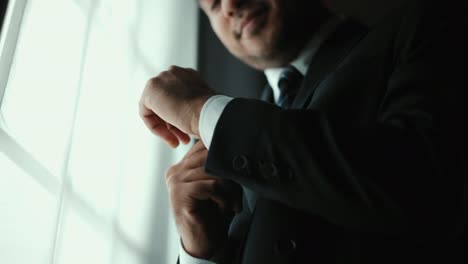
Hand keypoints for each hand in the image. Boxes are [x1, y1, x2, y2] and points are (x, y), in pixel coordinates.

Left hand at [139, 66, 215, 147]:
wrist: (207, 112)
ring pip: (157, 109)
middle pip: (166, 103)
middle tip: (183, 140)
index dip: (180, 117)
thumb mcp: (202, 108)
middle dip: (173, 124)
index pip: (177, 97)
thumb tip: (183, 119)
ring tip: (176, 141)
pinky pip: (147, 113)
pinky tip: (169, 137)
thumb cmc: (210, 114)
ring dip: (166, 128)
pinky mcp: (150, 90)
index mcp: (189, 75)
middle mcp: (175, 73)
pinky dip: (156, 127)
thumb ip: (191, 107)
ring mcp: (161, 79)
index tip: (188, 132)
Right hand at [165, 141, 241, 258]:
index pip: (204, 147)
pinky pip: (211, 185)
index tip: (235, 168)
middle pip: (209, 156)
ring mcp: (175, 182)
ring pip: (212, 170)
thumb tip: (233, 147)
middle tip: (236, 191)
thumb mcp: (217, 184)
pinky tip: (223, 208)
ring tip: (230, 203)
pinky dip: (223, 197)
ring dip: (228, 188)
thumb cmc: (213, 213)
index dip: (222, 155)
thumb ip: (218, 166)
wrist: (204, 242)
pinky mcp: (181, 195)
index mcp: (181, 166)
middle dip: (228, 173)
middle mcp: (175, 171)